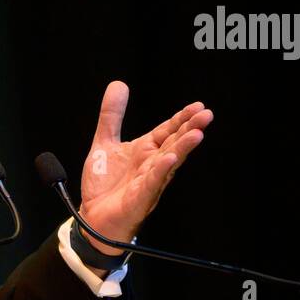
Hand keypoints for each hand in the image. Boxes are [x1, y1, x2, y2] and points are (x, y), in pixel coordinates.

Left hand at [78, 81, 212, 254]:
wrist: (93, 216)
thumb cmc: (105, 184)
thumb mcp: (105, 143)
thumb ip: (111, 116)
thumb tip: (119, 84)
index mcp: (146, 150)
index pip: (168, 131)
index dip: (181, 118)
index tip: (198, 106)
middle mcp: (151, 164)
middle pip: (174, 143)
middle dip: (189, 129)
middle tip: (206, 115)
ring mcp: (148, 181)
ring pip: (169, 162)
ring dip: (182, 149)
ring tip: (196, 134)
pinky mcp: (139, 198)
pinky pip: (152, 182)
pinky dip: (161, 170)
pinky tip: (170, 158)